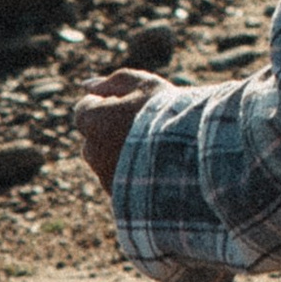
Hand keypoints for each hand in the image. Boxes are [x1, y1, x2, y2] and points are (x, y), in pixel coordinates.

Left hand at [75, 64, 168, 193]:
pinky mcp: (122, 199)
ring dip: (123, 156)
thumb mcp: (145, 85)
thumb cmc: (168, 115)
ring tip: (157, 149)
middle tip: (146, 127)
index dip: (109, 104)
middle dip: (111, 132)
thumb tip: (87, 85)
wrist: (194, 158)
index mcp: (93, 121)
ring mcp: (106, 178)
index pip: (86, 109)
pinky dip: (134, 177)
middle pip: (94, 139)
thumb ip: (113, 82)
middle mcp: (93, 152)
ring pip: (107, 163)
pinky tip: (158, 169)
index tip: (134, 106)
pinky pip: (122, 185)